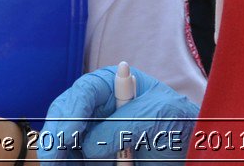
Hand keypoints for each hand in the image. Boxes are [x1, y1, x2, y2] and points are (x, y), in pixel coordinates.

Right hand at [39, 67, 196, 164]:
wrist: (193, 146)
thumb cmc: (179, 120)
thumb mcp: (157, 114)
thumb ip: (123, 124)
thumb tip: (89, 145)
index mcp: (111, 85)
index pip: (84, 92)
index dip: (70, 112)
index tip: (65, 135)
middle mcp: (97, 109)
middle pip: (66, 117)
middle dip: (56, 136)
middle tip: (51, 159)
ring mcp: (95, 134)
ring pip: (66, 142)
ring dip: (59, 154)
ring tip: (56, 165)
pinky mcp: (96, 157)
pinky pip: (79, 160)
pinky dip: (70, 163)